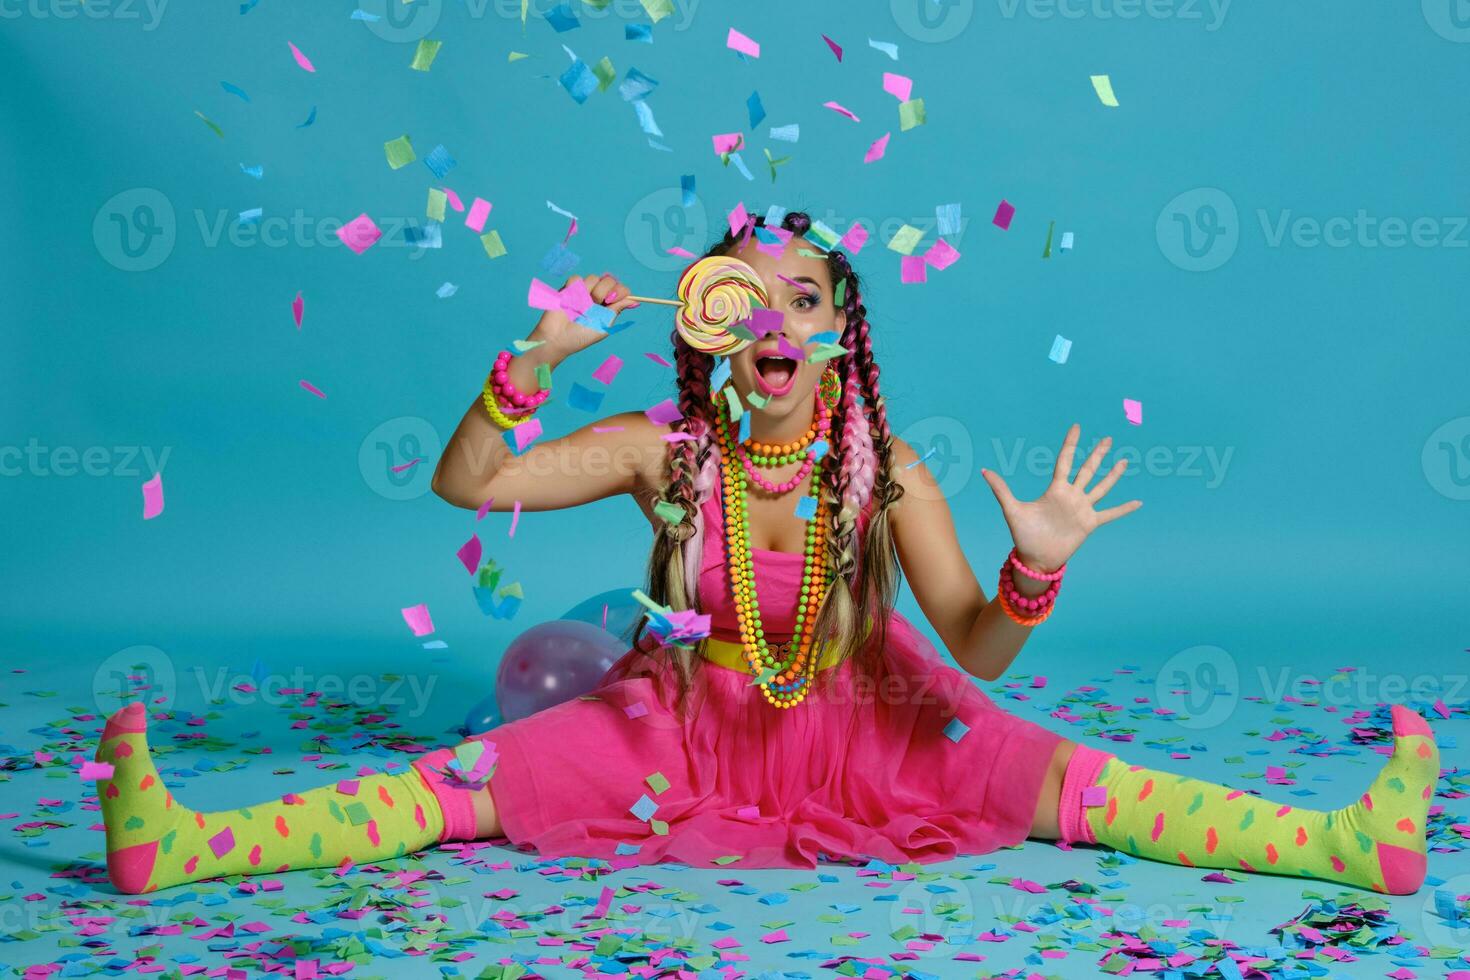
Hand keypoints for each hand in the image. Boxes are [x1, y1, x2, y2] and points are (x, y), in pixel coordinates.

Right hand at [531, 272, 640, 360]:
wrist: (556, 338)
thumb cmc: (580, 337)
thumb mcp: (603, 326)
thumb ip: (616, 311)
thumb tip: (634, 300)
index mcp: (608, 306)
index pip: (622, 290)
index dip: (620, 291)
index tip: (612, 300)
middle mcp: (597, 297)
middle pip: (609, 280)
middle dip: (604, 290)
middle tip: (596, 303)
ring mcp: (583, 292)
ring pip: (593, 278)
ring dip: (587, 292)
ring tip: (579, 307)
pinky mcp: (569, 288)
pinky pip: (576, 279)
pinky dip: (574, 290)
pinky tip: (570, 302)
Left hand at [980, 423, 1141, 573]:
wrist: (1036, 558)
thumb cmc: (1023, 535)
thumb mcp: (1012, 509)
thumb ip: (1001, 489)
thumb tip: (984, 470)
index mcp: (1055, 489)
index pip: (1065, 460)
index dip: (1071, 443)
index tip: (1077, 427)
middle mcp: (1071, 496)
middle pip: (1087, 469)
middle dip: (1097, 454)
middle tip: (1108, 438)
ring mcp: (1082, 509)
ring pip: (1101, 487)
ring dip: (1113, 474)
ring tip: (1124, 461)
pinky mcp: (1090, 523)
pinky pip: (1111, 514)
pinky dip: (1124, 509)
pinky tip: (1138, 502)